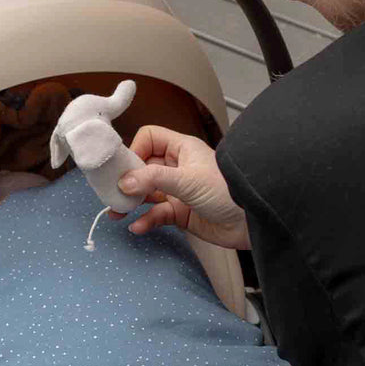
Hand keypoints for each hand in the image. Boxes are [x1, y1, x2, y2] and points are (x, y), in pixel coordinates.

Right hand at [115, 125, 250, 248]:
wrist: (252, 222)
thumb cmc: (228, 191)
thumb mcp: (188, 180)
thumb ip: (154, 179)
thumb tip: (124, 182)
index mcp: (182, 149)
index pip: (149, 138)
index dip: (135, 150)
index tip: (124, 168)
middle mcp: (178, 167)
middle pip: (143, 167)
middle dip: (127, 180)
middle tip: (112, 193)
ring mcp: (178, 191)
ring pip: (147, 193)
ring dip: (132, 203)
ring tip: (117, 212)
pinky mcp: (181, 213)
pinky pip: (157, 214)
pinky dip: (146, 220)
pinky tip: (139, 226)